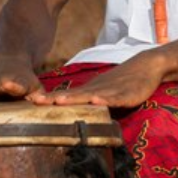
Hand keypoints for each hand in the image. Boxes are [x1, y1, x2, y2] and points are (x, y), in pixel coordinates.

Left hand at [29, 55, 163, 107]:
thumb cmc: (124, 80)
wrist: (148, 65)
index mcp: (90, 90)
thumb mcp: (103, 90)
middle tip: (35, 101)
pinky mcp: (128, 94)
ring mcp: (112, 90)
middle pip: (73, 95)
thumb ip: (89, 100)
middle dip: (54, 99)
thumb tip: (71, 113)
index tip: (30, 101)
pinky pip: (116, 98)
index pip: (66, 96)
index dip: (49, 99)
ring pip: (90, 95)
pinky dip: (105, 99)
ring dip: (74, 99)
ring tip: (59, 101)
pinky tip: (96, 101)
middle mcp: (97, 89)